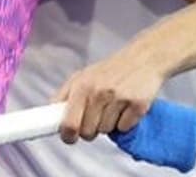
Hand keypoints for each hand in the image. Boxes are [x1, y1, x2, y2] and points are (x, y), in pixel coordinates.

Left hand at [53, 47, 167, 143]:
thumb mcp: (83, 76)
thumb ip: (65, 96)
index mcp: (82, 86)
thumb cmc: (110, 70)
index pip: (68, 123)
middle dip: (91, 129)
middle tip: (97, 115)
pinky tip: (126, 106)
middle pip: (87, 132)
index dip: (67, 135)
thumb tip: (51, 117)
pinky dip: (125, 122)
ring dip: (109, 123)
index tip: (69, 137)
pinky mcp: (137, 105)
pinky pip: (124, 128)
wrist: (144, 58)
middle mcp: (99, 92)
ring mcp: (119, 98)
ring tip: (113, 106)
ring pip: (106, 131)